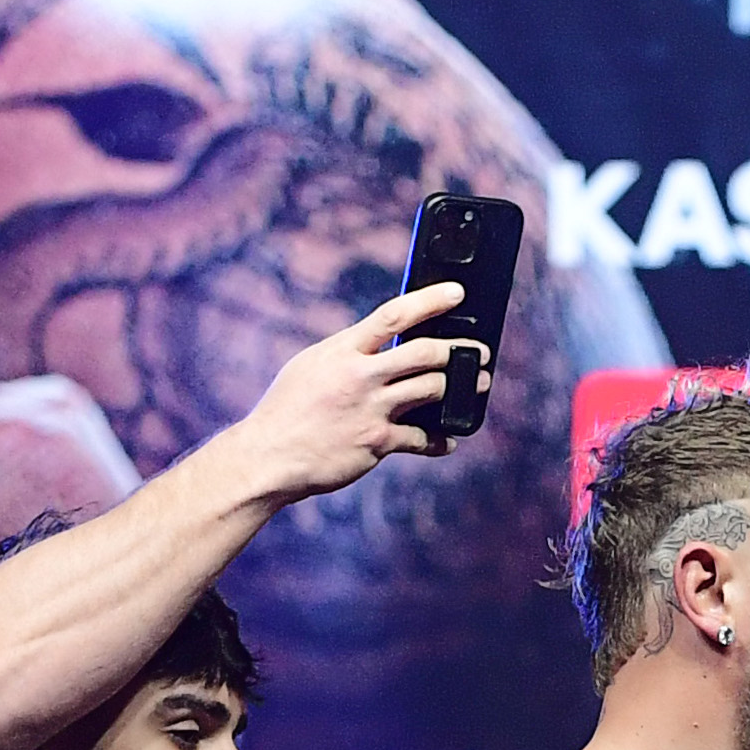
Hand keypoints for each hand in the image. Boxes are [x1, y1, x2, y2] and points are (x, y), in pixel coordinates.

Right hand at [212, 284, 469, 504]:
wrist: (270, 456)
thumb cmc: (287, 409)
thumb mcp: (311, 366)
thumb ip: (347, 353)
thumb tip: (378, 343)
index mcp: (342, 350)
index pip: (393, 315)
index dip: (429, 301)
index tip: (456, 293)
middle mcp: (360, 376)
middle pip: (425, 353)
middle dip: (460, 351)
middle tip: (479, 352)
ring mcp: (371, 409)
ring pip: (432, 390)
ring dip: (463, 387)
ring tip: (479, 384)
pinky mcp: (377, 442)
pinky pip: (422, 438)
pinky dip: (440, 439)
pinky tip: (450, 440)